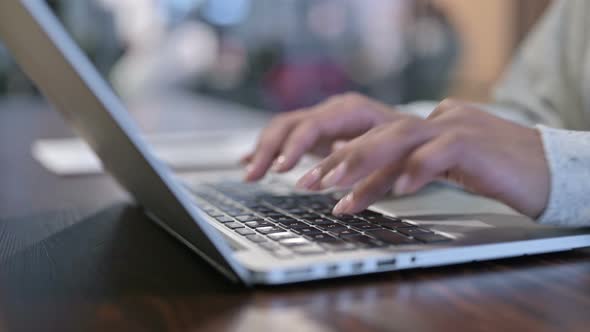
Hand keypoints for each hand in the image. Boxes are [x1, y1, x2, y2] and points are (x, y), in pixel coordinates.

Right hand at [242, 92, 418, 180]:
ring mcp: (323, 120)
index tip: (280, 169)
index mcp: (351, 110)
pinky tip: (250, 163)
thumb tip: (338, 171)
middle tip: (254, 176)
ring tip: (249, 174)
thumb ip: (369, 165)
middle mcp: (333, 111)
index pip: (313, 124)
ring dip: (263, 151)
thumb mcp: (397, 157)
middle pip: (290, 123)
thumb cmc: (409, 144)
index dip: (294, 147)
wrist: (415, 133)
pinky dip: (268, 151)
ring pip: (283, 129)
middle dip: (268, 149)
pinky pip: (285, 137)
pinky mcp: (317, 134)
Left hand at [296, 99, 550, 218]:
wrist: (546, 170)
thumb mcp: (438, 172)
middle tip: (308, 182)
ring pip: (400, 136)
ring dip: (364, 161)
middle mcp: (434, 119)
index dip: (339, 159)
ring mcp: (455, 127)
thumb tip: (360, 192)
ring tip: (336, 185)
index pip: (374, 139)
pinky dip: (418, 170)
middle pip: (377, 133)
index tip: (312, 181)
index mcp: (424, 125)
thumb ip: (400, 173)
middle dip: (339, 158)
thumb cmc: (491, 173)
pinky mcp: (475, 142)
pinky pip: (440, 153)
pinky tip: (402, 190)